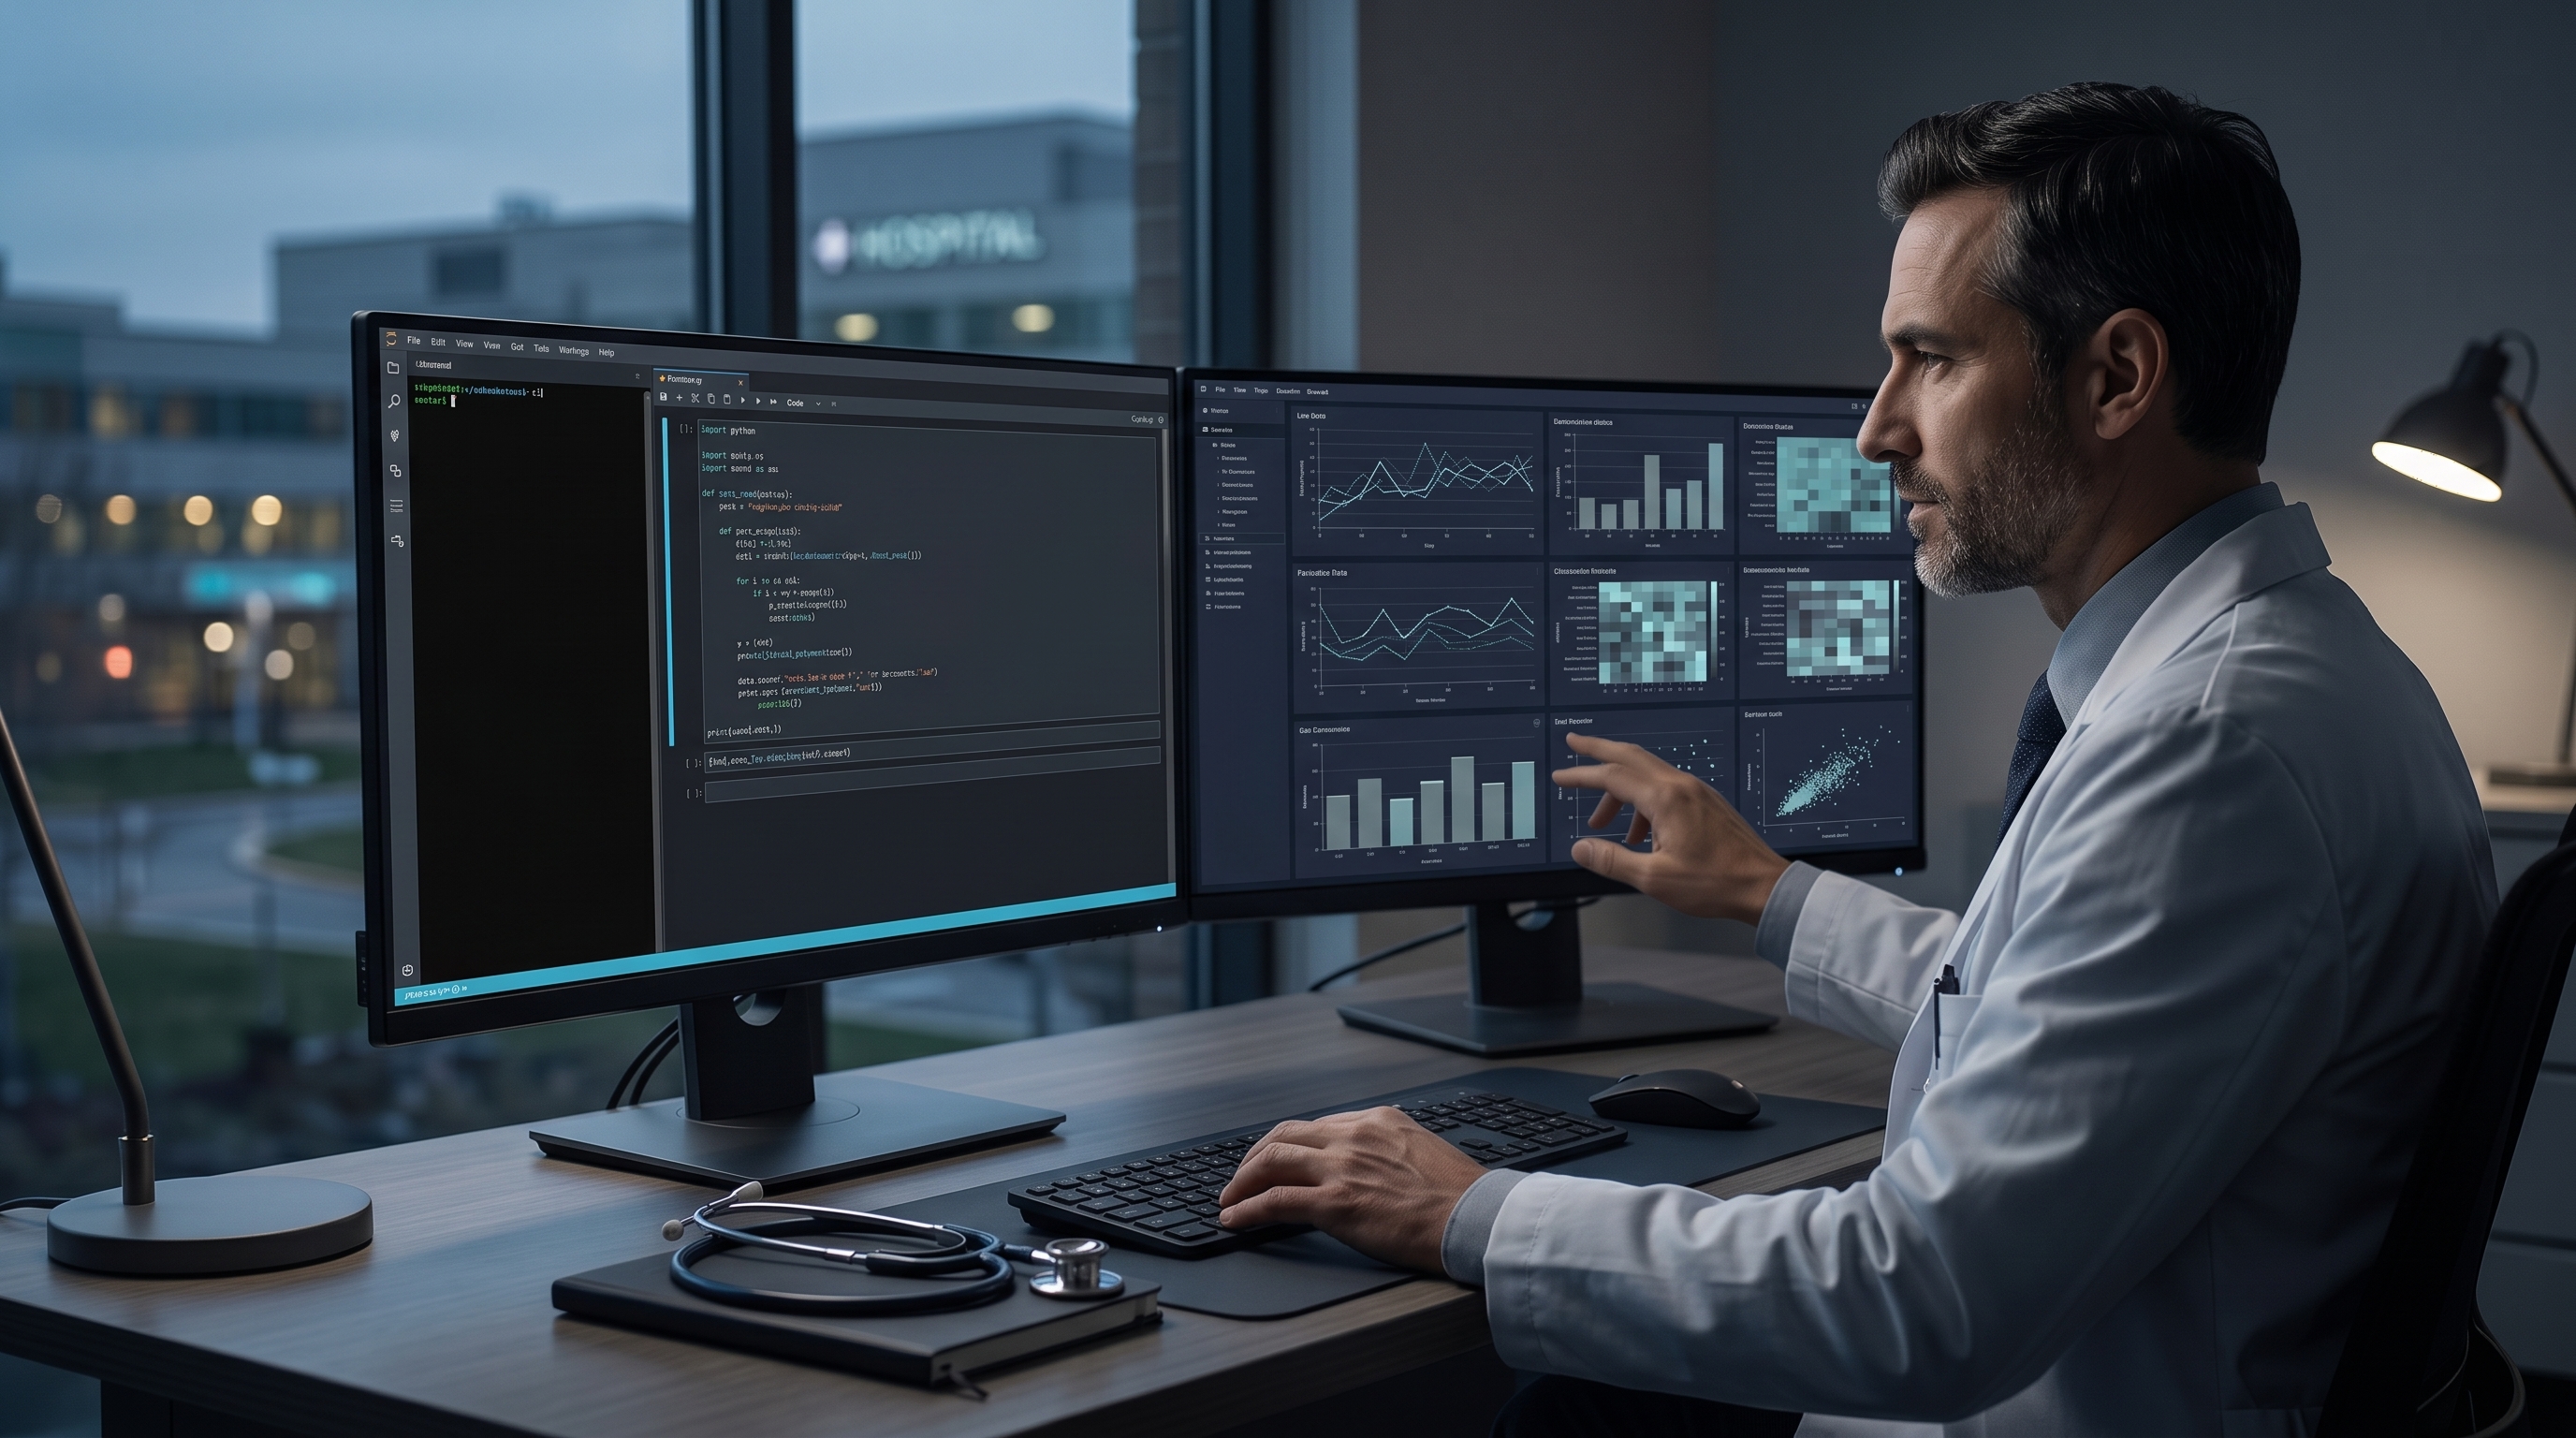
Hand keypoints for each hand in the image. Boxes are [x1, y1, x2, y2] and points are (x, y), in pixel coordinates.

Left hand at [1216, 1108, 1490, 1271]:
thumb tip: (1373, 1166)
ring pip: (1271, 1162)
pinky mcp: (1334, 1203)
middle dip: (1255, 1157)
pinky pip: (1274, 1201)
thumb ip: (1391, 1150)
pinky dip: (1247, 1209)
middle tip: (1241, 1177)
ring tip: (1229, 1198)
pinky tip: (1235, 1219)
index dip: (1288, 1145)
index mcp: (1377, 1120)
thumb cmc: (1460, 1196)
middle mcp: (1354, 1135)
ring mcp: (1341, 1167)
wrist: (1476, 1218)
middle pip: (1284, 1136)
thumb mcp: (1424, 1151)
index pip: (1317, 1126)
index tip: (1276, 1160)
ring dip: (1242, 1181)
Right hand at [1551, 731, 1789, 924]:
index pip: (1612, 776)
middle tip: (1574, 743)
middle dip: (1599, 750)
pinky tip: (1641, 835)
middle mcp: (1682, 786)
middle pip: (1631, 756)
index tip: (1559, 776)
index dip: (1581, 775)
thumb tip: (1580, 847)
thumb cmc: (1714, 883)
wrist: (1763, 886)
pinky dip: (1643, 801)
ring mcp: (1697, 792)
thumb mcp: (1654, 878)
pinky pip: (1666, 789)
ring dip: (1620, 790)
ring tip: (1602, 823)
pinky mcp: (1707, 803)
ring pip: (1648, 775)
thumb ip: (1612, 860)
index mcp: (1666, 798)